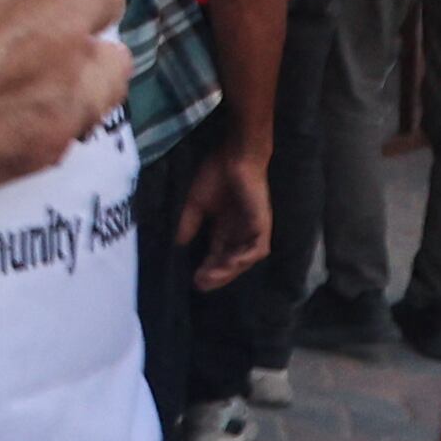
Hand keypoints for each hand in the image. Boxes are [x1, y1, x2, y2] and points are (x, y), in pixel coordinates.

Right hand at [180, 142, 270, 289]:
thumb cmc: (216, 175)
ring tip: (210, 277)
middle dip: (216, 276)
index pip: (217, 256)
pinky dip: (245, 259)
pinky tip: (231, 264)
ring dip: (229, 271)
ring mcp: (252, 230)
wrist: (234, 156)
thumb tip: (179, 244)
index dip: (207, 269)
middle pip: (230, 263)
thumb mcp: (196, 203)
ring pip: (244, 260)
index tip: (193, 280)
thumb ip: (189, 223)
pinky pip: (258, 249)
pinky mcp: (262, 225)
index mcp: (226, 229)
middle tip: (200, 284)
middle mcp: (240, 233)